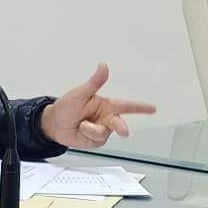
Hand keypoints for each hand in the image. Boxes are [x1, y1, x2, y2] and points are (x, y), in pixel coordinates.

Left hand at [41, 64, 155, 148]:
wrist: (54, 124)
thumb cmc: (66, 107)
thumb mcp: (80, 93)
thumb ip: (95, 82)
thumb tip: (103, 66)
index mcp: (106, 105)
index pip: (127, 106)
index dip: (141, 107)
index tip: (153, 108)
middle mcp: (106, 118)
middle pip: (119, 124)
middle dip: (121, 127)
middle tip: (124, 132)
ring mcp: (102, 131)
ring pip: (103, 133)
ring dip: (90, 129)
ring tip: (80, 124)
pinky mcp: (96, 141)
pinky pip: (96, 140)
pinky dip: (86, 136)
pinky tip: (80, 131)